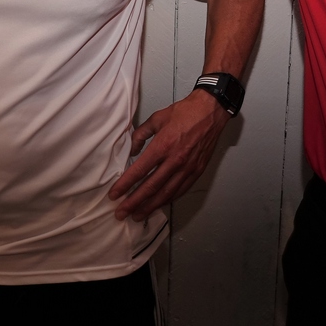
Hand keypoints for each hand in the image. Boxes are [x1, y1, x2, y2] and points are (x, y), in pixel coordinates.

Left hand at [109, 89, 230, 221]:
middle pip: (151, 187)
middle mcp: (175, 160)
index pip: (139, 171)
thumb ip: (141, 134)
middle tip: (121, 213)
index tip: (114, 194)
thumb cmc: (185, 112)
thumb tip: (132, 149)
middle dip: (134, 202)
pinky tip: (159, 204)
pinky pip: (180, 190)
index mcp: (163, 146)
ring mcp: (187, 168)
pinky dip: (168, 199)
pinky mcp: (197, 170)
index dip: (125, 185)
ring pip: (166, 193)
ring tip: (137, 215)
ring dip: (150, 206)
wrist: (210, 111)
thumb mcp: (157, 118)